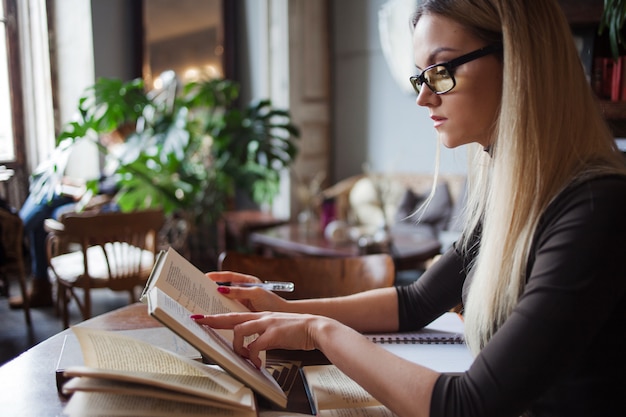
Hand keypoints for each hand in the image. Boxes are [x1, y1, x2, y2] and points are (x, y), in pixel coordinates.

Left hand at [192, 311, 334, 367]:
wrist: (315, 328)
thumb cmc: (296, 331)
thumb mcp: (275, 330)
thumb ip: (262, 335)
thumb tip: (251, 347)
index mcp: (260, 316)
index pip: (233, 315)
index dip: (216, 316)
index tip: (201, 317)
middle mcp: (260, 317)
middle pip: (231, 317)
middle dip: (212, 319)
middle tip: (197, 320)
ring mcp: (266, 324)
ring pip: (240, 331)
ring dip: (237, 347)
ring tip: (243, 358)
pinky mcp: (273, 334)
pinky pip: (254, 346)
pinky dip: (252, 357)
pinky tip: (257, 364)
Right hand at [206, 271, 288, 311]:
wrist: (282, 316)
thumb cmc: (272, 302)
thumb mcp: (256, 294)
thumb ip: (240, 291)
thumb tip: (222, 289)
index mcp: (247, 282)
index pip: (229, 276)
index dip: (217, 276)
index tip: (205, 277)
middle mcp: (243, 290)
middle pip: (224, 287)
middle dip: (212, 288)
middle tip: (199, 289)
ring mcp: (241, 301)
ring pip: (225, 299)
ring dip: (215, 300)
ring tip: (202, 302)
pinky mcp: (241, 311)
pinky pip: (228, 309)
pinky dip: (221, 310)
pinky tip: (214, 313)